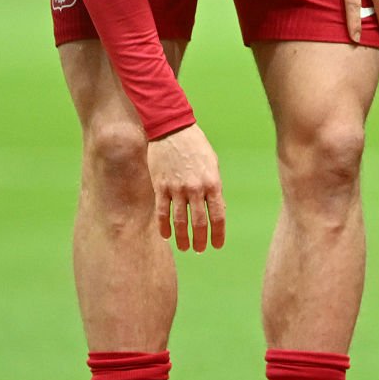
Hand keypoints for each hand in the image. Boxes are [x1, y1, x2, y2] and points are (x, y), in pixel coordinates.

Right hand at [146, 123, 225, 252]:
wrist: (172, 129)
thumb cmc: (196, 145)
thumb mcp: (212, 164)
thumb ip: (214, 186)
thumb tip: (216, 208)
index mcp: (212, 183)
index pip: (218, 215)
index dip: (218, 233)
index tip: (217, 245)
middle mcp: (195, 188)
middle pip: (199, 222)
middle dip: (200, 240)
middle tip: (200, 250)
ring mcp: (176, 188)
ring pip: (180, 221)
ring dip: (183, 238)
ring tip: (185, 248)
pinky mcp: (160, 186)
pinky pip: (162, 212)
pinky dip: (164, 227)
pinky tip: (167, 235)